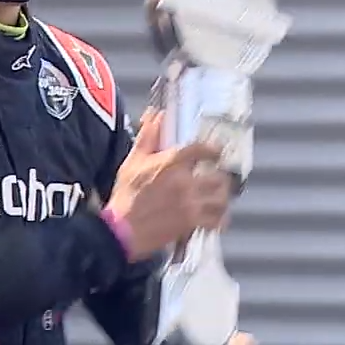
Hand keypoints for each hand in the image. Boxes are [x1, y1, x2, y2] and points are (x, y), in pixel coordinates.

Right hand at [106, 110, 233, 259]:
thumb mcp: (133, 161)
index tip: (216, 152)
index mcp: (172, 163)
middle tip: (218, 180)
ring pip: (222, 199)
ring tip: (218, 198)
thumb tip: (155, 115)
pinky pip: (216, 221)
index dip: (214, 150)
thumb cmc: (126, 195)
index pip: (203, 150)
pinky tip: (216, 218)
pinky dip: (219, 220)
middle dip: (221, 178)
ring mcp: (191, 204)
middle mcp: (185, 182)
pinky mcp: (191, 224)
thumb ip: (148, 136)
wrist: (121, 229)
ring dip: (222, 198)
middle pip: (219, 177)